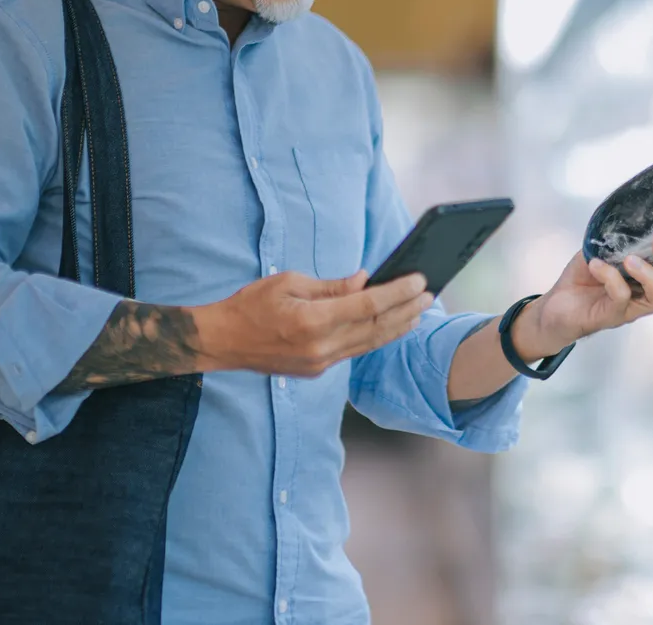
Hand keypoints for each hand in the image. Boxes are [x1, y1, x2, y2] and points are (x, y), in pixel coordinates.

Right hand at [196, 271, 433, 376]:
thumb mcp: (289, 283)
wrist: (223, 342)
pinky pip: (354, 352)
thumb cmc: (250, 305)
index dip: (397, 292)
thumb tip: (365, 280)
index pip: (367, 304)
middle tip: (429, 294)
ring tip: (419, 312)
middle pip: (375, 327)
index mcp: (312, 320)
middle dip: (406, 310)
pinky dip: (375, 338)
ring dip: (397, 327)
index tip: (418, 280)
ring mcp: (320, 363)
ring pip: (369, 344)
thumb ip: (331, 286)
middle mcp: (321, 346)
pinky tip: (389, 327)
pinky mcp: (317, 371)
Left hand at [515, 234, 652, 358]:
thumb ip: (623, 231)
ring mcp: (633, 308)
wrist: (555, 308)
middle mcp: (650, 293)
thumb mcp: (606, 246)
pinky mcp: (611, 316)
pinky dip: (610, 278)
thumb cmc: (586, 275)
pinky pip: (620, 298)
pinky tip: (596, 264)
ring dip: (650, 275)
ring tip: (630, 259)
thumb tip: (636, 202)